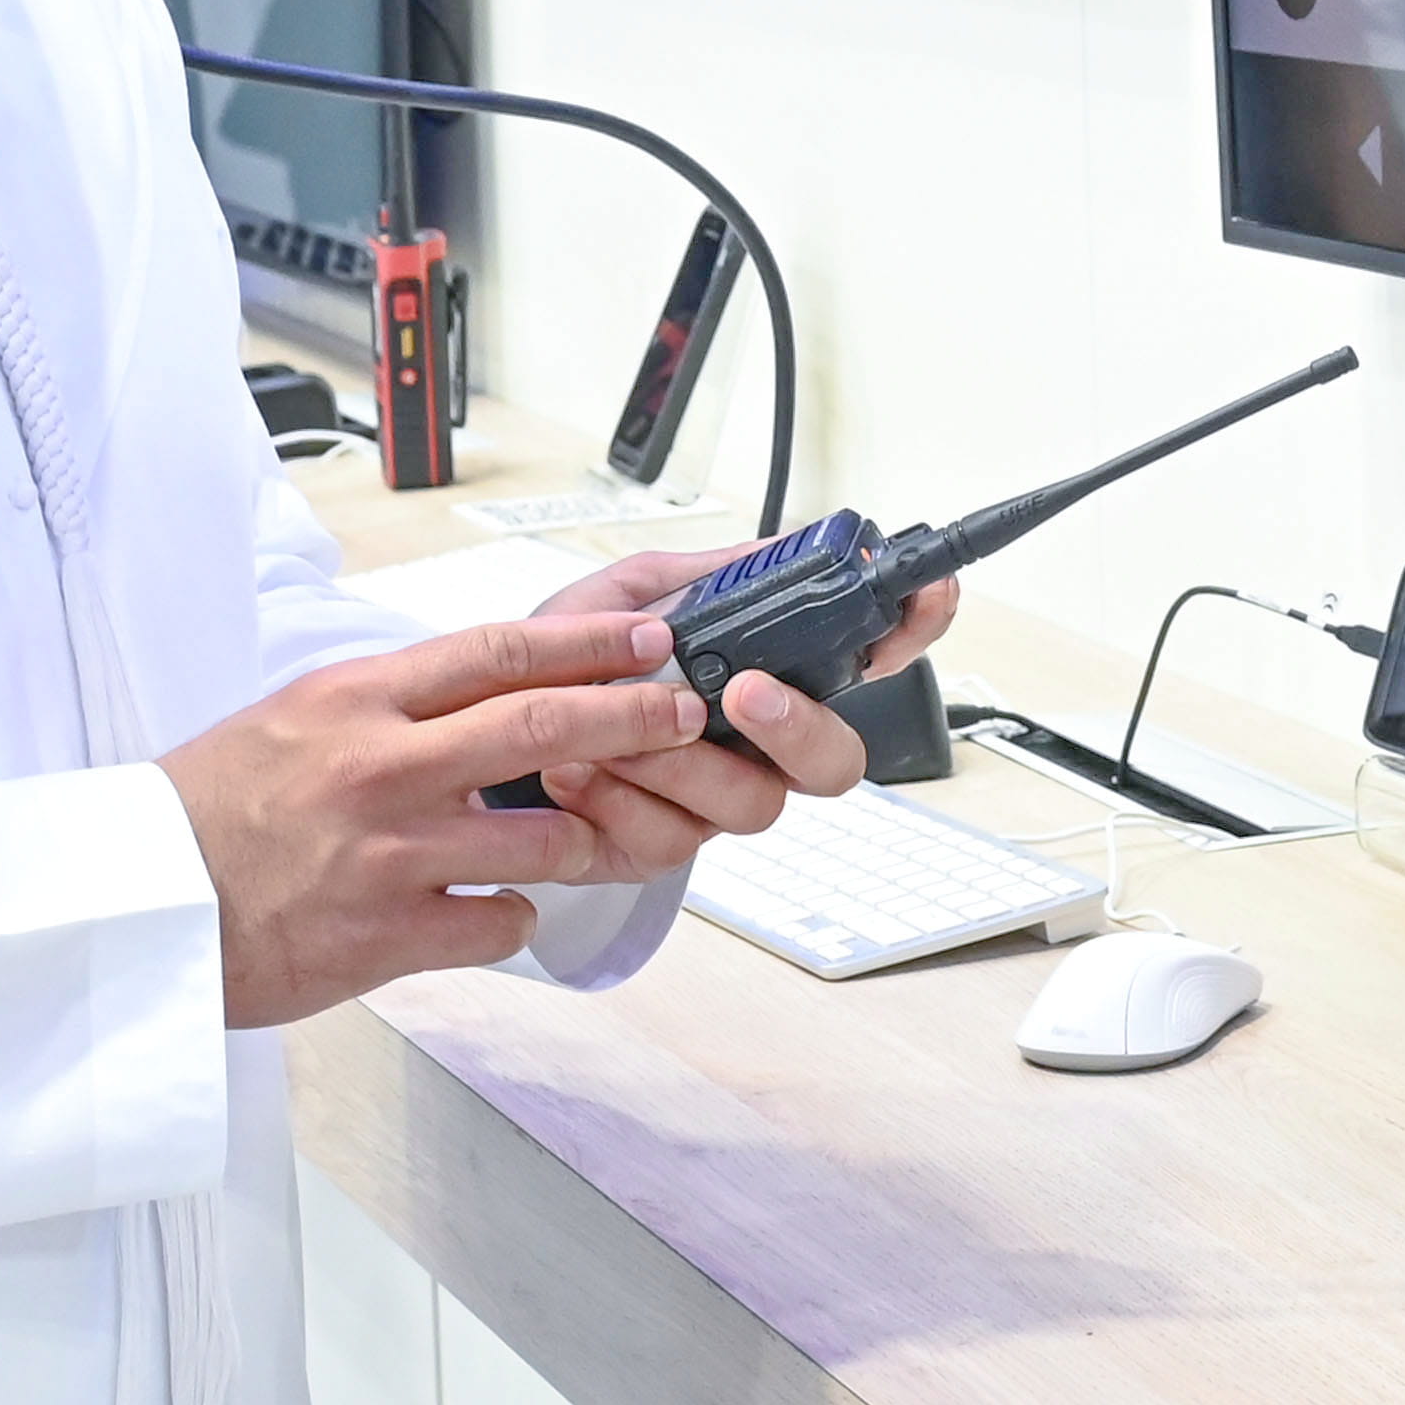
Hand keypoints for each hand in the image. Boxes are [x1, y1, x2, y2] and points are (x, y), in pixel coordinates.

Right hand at [158, 611, 704, 1026]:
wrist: (140, 908)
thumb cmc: (212, 807)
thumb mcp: (295, 716)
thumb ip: (390, 701)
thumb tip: (484, 684)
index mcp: (357, 699)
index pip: (498, 651)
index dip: (590, 644)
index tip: (651, 640)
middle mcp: (381, 766)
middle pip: (544, 726)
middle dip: (636, 717)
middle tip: (687, 715)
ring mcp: (390, 855)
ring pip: (544, 836)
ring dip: (593, 834)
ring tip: (613, 832)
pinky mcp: (389, 935)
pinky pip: (500, 923)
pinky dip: (518, 917)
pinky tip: (506, 911)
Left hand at [503, 553, 967, 870]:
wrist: (477, 741)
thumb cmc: (556, 668)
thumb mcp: (622, 596)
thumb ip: (698, 577)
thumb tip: (773, 553)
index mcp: (764, 676)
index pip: (867, 655)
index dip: (913, 628)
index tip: (927, 594)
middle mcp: (754, 748)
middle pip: (836, 761)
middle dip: (798, 726)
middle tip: (742, 691)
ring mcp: (711, 803)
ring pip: (751, 806)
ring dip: (677, 764)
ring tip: (613, 730)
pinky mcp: (656, 851)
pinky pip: (668, 844)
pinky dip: (614, 800)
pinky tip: (576, 772)